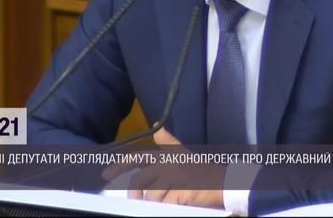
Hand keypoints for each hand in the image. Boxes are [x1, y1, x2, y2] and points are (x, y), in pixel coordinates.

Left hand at [109, 127, 225, 208]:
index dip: (119, 165)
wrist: (226, 183)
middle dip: (135, 194)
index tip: (105, 174)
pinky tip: (179, 202)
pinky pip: (164, 204)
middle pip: (139, 181)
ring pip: (151, 196)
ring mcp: (174, 178)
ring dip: (158, 201)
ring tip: (172, 198)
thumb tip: (155, 126)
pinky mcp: (179, 193)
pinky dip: (169, 206)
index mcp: (166, 154)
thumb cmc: (204, 171)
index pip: (137, 157)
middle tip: (138, 200)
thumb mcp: (185, 153)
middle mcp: (167, 163)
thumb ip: (168, 143)